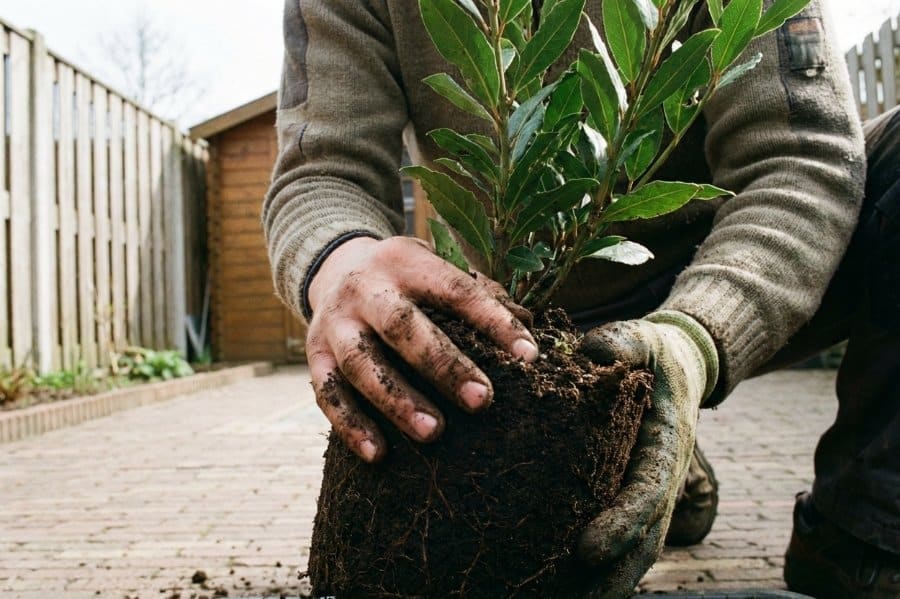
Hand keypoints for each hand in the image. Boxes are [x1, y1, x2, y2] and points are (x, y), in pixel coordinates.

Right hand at [306, 236, 538, 462]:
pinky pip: (328, 393)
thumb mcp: (434, 268)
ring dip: (397, 400)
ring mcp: (335, 323)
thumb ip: (476, 296)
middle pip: (402, 325)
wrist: (333, 267)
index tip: (528, 357)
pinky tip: (379, 454)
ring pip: (362, 364)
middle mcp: (365, 288)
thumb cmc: (406, 280)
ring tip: (433, 432)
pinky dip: (351, 424)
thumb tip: (529, 339)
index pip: (455, 290)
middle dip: (443, 365)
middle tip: (483, 401)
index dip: (493, 321)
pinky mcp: (314, 355)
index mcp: (405, 261)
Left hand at [576, 311, 718, 597]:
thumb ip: (624, 341)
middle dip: (615, 575)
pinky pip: (629, 538)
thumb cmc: (655, 351)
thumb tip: (593, 351)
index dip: (620, 524)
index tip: (584, 550)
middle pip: (646, 538)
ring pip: (640, 547)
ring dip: (610, 582)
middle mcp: (665, 475)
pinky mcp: (639, 492)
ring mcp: (656, 489)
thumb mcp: (643, 338)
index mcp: (666, 443)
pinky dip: (607, 569)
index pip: (646, 492)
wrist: (682, 364)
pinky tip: (572, 588)